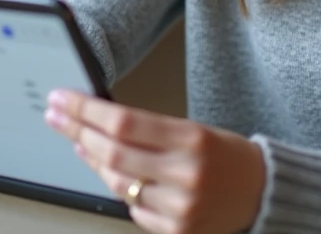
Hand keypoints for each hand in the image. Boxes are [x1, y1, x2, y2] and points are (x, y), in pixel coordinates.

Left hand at [45, 90, 264, 233]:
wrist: (262, 191)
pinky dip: (119, 189)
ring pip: (117, 183)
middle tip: (57, 116)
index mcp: (192, 138)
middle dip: (77, 131)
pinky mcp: (178, 231)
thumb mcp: (194, 129)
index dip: (86, 110)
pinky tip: (113, 174)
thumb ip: (149, 129)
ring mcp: (180, 207)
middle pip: (113, 152)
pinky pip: (133, 209)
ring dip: (92, 161)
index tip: (64, 99)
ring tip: (80, 142)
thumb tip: (98, 120)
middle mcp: (185, 174)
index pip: (124, 121)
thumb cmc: (226, 155)